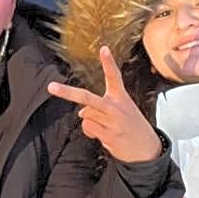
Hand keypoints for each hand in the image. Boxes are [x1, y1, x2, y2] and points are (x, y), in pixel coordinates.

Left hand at [47, 46, 163, 164]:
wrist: (147, 148)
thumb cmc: (133, 125)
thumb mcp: (123, 109)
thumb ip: (100, 107)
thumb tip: (81, 113)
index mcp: (121, 97)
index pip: (114, 77)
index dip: (108, 62)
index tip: (103, 49)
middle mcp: (115, 107)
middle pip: (87, 97)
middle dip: (67, 93)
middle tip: (51, 87)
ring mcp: (111, 122)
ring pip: (85, 116)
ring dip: (89, 121)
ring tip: (105, 127)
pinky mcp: (108, 136)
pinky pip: (88, 129)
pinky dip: (91, 132)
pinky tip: (104, 135)